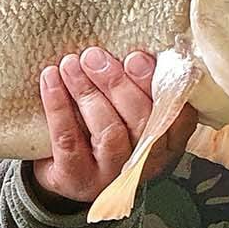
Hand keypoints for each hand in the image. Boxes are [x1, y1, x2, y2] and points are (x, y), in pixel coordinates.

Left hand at [30, 48, 196, 208]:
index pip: (177, 115)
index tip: (136, 56)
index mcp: (168, 142)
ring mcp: (113, 174)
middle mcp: (146, 162)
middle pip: (142, 121)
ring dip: (88, 91)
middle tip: (94, 56)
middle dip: (118, 84)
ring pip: (108, 130)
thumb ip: (140, 89)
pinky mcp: (78, 178)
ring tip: (71, 63)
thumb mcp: (130, 113)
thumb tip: (134, 49)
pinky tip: (51, 79)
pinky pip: (69, 140)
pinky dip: (58, 106)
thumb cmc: (104, 131)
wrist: (66, 174)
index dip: (159, 85)